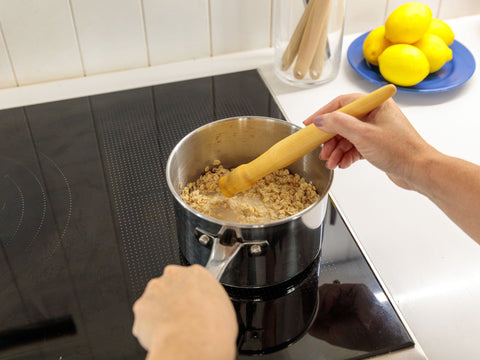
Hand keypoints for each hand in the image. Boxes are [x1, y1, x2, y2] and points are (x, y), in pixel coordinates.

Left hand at [132, 264, 237, 359]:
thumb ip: (210, 300)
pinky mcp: (140, 306)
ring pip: (156, 300)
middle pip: (171, 285)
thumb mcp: (224, 308)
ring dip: (161, 312)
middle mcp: (173, 276)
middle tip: (183, 317)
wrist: (191, 342)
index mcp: (197, 273)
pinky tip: (162, 336)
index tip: (194, 303)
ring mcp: (155, 289)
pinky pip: (144, 317)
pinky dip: (149, 326)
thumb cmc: (211, 327)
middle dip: (173, 299)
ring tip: (173, 329)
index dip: (192, 293)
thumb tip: (209, 311)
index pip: (192, 277)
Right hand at [304, 94, 434, 189]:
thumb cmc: (400, 150)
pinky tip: (341, 164)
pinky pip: (355, 147)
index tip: (309, 124)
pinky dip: (346, 155)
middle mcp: (375, 114)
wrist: (419, 171)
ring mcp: (376, 129)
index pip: (341, 104)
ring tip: (331, 162)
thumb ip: (338, 124)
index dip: (323, 114)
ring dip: (337, 150)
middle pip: (342, 122)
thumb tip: (320, 120)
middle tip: (321, 150)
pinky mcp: (376, 144)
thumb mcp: (363, 135)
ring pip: (347, 137)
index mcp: (375, 104)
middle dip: (330, 138)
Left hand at [309, 283, 404, 350]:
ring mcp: (347, 296)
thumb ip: (315, 326)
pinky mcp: (354, 289)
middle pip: (320, 294)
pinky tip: (330, 305)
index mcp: (335, 314)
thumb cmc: (358, 337)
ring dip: (320, 298)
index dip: (310, 306)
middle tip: (313, 310)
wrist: (375, 335)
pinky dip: (329, 295)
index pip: (318, 304)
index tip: (306, 310)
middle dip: (314, 302)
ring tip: (323, 310)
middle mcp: (341, 303)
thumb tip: (303, 317)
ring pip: (326, 289)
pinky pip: (335, 287)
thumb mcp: (330, 335)